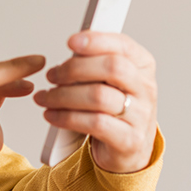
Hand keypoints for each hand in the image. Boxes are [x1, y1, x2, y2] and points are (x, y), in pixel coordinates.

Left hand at [34, 31, 157, 172]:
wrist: (128, 149)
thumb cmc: (114, 110)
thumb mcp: (109, 81)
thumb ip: (95, 63)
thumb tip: (72, 49)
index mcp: (142, 66)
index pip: (123, 45)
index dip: (96, 41)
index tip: (71, 41)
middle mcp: (145, 88)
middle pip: (112, 67)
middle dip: (74, 69)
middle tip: (51, 75)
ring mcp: (141, 115)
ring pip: (99, 96)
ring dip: (63, 95)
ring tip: (45, 97)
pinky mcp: (129, 140)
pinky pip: (95, 124)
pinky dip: (67, 118)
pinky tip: (52, 115)